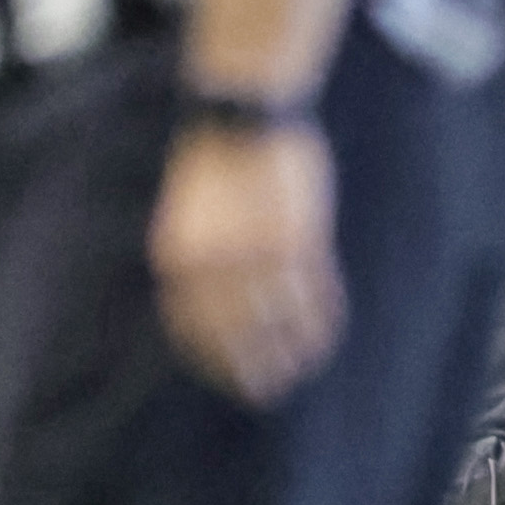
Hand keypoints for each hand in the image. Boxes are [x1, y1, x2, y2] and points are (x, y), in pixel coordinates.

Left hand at [154, 119, 342, 405]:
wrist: (239, 113)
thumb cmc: (214, 166)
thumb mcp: (190, 219)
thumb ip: (200, 266)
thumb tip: (217, 319)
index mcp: (179, 257)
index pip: (194, 329)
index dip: (215, 361)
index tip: (229, 380)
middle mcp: (215, 262)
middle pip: (237, 335)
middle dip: (253, 368)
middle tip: (268, 391)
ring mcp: (258, 251)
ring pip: (281, 319)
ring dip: (293, 349)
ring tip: (302, 366)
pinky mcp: (298, 239)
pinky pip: (312, 293)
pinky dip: (321, 317)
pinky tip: (325, 332)